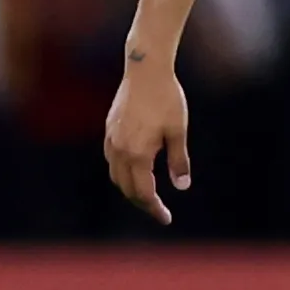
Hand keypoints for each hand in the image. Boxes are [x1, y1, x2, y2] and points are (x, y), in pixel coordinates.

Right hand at [103, 58, 190, 225]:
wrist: (145, 71)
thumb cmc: (167, 99)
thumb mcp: (178, 131)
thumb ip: (179, 161)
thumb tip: (181, 186)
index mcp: (137, 153)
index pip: (143, 192)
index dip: (154, 208)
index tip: (166, 218)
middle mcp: (118, 150)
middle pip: (126, 188)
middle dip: (142, 202)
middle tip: (159, 211)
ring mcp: (110, 140)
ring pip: (116, 176)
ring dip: (130, 189)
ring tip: (148, 195)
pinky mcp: (108, 131)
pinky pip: (112, 161)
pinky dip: (122, 173)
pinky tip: (136, 172)